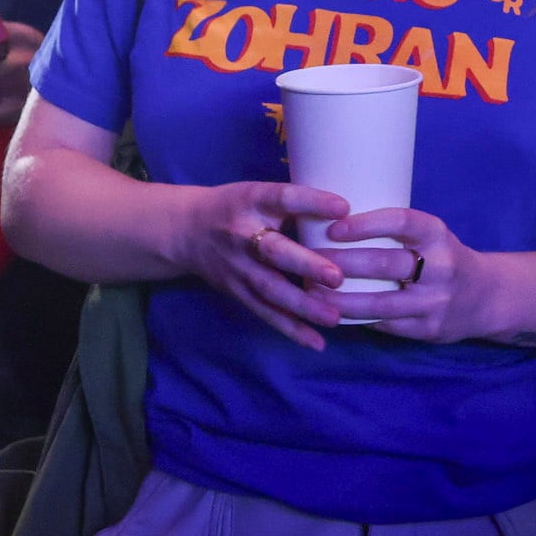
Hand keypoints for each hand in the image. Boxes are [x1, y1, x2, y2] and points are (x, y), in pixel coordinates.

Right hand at [176, 181, 351, 350]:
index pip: (283, 198)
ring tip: (334, 317)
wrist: (186, 231)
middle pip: (273, 251)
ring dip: (303, 306)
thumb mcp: (259, 193)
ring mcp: (237, 267)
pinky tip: (316, 341)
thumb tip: (349, 214)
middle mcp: (242, 234)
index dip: (312, 202)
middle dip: (306, 265)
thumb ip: (293, 205)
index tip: (344, 207)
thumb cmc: (236, 207)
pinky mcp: (236, 292)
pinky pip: (265, 312)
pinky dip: (290, 328)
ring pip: (270, 288)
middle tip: (338, 277)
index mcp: (252, 200)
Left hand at [321, 207, 489, 342]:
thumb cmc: (443, 257)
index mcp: (437, 235)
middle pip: (385, 264)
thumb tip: (335, 218)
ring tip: (311, 292)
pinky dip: (357, 319)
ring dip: (341, 299)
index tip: (333, 227)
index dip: (366, 224)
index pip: (400, 222)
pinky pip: (386, 325)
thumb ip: (396, 232)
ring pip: (381, 303)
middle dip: (342, 263)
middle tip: (308, 261)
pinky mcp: (429, 329)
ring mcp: (435, 302)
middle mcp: (440, 267)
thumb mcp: (431, 236)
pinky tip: (332, 313)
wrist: (486, 297)